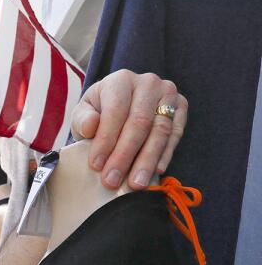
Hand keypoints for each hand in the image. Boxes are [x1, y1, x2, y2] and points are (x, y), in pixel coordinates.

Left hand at [71, 69, 186, 189]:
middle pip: (139, 123)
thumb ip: (82, 119)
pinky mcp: (181, 106)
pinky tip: (156, 172)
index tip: (96, 166)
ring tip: (136, 184)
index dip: (106, 140)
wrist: (121, 106)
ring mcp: (168, 93)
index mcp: (120, 80)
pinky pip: (176, 133)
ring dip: (147, 160)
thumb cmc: (99, 111)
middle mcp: (148, 83)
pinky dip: (165, 155)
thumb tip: (90, 126)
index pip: (115, 111)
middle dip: (125, 155)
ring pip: (160, 130)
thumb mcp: (83, 113)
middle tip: (113, 181)